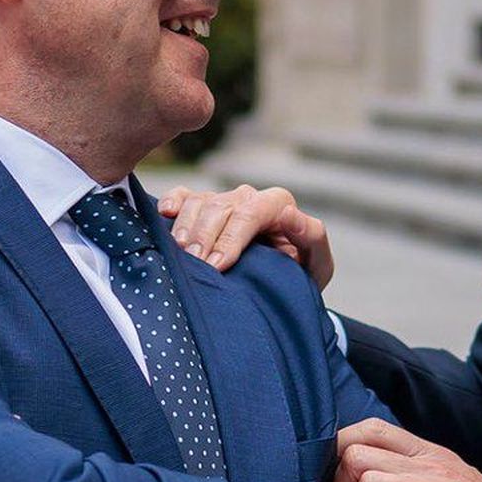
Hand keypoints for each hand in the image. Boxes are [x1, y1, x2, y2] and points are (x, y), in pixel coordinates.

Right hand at [158, 183, 333, 288]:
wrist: (281, 284)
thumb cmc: (301, 273)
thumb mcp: (317, 262)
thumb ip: (311, 236)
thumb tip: (288, 214)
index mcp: (277, 204)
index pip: (249, 213)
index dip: (230, 238)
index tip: (216, 266)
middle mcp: (249, 197)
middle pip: (219, 207)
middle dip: (204, 237)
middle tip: (194, 266)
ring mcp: (224, 201)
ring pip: (199, 202)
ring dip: (185, 228)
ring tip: (180, 256)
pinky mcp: (203, 208)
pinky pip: (183, 196)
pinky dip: (172, 202)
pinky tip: (164, 215)